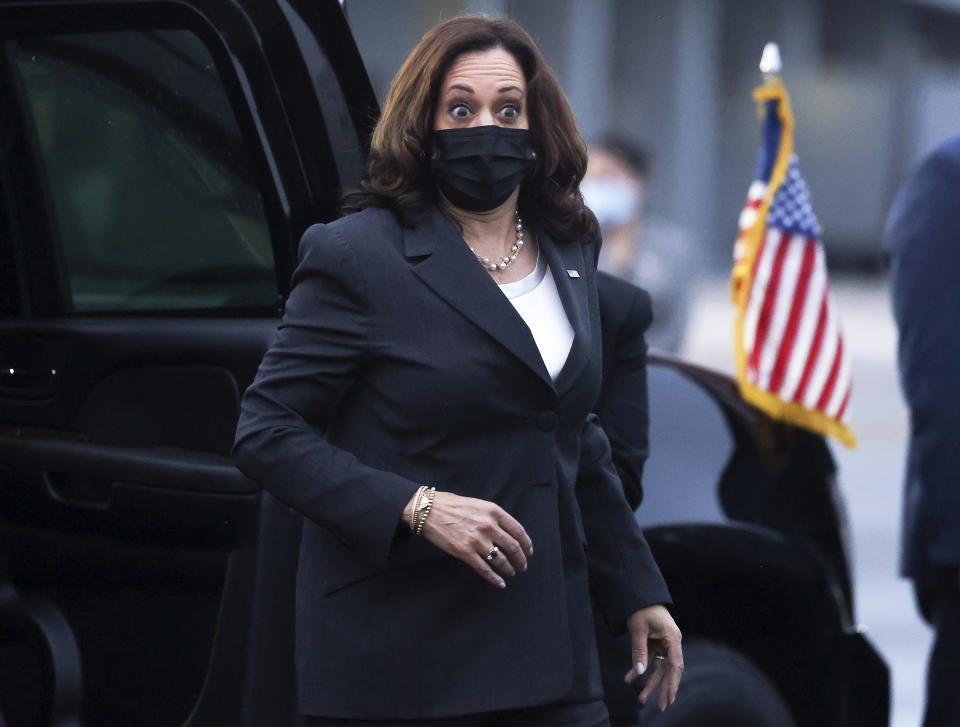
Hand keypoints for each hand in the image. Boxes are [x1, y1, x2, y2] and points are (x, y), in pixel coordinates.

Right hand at [404, 490, 533, 588]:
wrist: (428, 510)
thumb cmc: (452, 505)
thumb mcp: (478, 504)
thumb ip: (493, 516)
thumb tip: (506, 531)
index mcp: (493, 511)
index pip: (518, 530)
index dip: (526, 543)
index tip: (529, 551)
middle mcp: (488, 526)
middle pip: (513, 547)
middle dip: (521, 559)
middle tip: (523, 565)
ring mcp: (476, 540)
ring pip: (501, 560)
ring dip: (509, 569)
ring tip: (512, 572)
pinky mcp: (465, 552)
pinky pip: (484, 569)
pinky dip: (495, 579)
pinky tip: (500, 583)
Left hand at [623, 604, 682, 710]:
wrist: (638, 595)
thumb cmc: (642, 608)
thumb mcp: (638, 628)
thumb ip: (639, 650)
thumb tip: (639, 672)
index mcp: (672, 638)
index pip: (676, 665)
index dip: (673, 683)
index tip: (669, 697)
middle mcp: (671, 643)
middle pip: (669, 670)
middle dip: (663, 688)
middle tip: (660, 706)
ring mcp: (663, 644)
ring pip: (659, 668)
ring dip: (650, 683)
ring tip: (642, 699)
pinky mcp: (655, 644)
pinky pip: (650, 660)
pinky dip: (640, 669)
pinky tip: (630, 678)